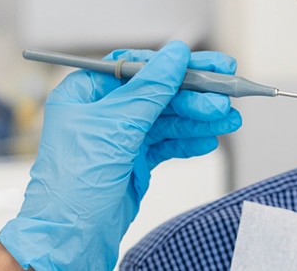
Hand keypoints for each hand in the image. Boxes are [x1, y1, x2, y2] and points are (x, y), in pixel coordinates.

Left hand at [0, 40, 241, 269]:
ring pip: (167, 120)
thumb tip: (175, 54)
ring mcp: (119, 138)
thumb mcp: (115, 128)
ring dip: (199, 119)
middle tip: (225, 98)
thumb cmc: (71, 187)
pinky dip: (189, 142)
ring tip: (228, 121)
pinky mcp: (133, 161)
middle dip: (194, 97)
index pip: (136, 67)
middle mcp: (102, 112)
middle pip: (157, 93)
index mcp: (85, 94)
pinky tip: (209, 140)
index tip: (206, 64)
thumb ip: (150, 89)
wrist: (68, 241)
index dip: (174, 64)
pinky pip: (167, 144)